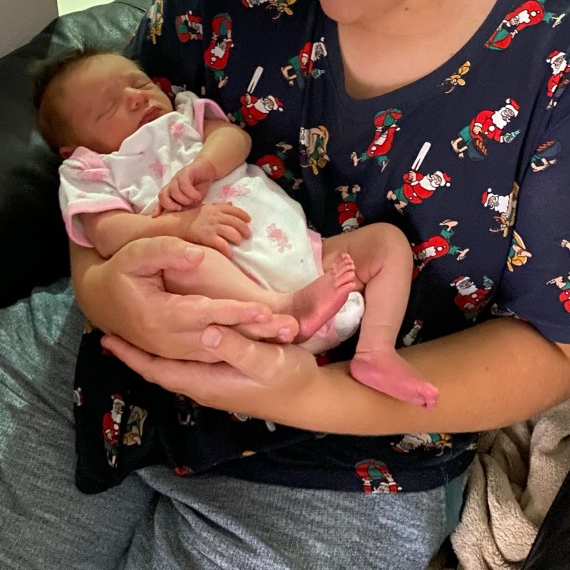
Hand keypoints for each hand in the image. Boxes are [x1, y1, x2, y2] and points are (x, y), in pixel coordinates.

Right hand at [75, 237, 284, 358]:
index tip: (264, 310)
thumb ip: (167, 251)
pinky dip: (237, 351)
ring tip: (286, 335)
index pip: (204, 314)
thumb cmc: (121, 271)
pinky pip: (211, 355)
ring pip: (218, 352)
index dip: (234, 313)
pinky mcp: (178, 354)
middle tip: (289, 329)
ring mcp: (173, 351)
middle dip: (253, 334)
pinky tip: (264, 343)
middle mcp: (168, 341)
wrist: (100, 298)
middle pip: (218, 339)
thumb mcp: (137, 253)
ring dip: (250, 345)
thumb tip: (197, 254)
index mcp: (159, 316)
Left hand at [102, 324, 319, 414]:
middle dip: (134, 350)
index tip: (105, 339)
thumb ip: (235, 347)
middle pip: (159, 367)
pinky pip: (188, 359)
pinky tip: (174, 331)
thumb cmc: (288, 379)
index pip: (157, 369)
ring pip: (172, 363)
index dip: (130, 354)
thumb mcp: (265, 360)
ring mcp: (212, 380)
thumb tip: (204, 330)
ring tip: (135, 326)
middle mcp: (202, 383)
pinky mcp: (223, 374)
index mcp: (205, 381)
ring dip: (152, 347)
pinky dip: (173, 345)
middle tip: (111, 327)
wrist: (308, 398)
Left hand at [154, 158, 216, 214]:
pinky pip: (183, 184)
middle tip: (180, 209)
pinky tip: (197, 196)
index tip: (156, 216)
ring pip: (173, 191)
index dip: (158, 208)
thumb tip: (180, 218)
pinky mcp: (185, 172)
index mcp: (171, 192)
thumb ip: (185, 208)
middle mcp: (172, 185)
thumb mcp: (193, 201)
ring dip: (183, 199)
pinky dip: (190, 193)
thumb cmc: (199, 187)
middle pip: (163, 195)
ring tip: (193, 201)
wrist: (208, 170)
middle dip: (170, 205)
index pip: (161, 200)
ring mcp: (178, 178)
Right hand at [185, 203, 251, 254]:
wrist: (175, 225)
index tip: (249, 220)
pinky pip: (222, 244)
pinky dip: (228, 250)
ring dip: (238, 239)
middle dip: (245, 229)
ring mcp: (212, 227)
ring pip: (232, 233)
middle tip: (247, 236)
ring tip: (238, 243)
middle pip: (237, 222)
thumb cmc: (190, 217)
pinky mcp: (207, 237)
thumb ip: (219, 206)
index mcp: (216, 208)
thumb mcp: (206, 208)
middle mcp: (216, 216)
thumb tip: (232, 204)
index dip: (244, 215)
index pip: (235, 210)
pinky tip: (229, 254)